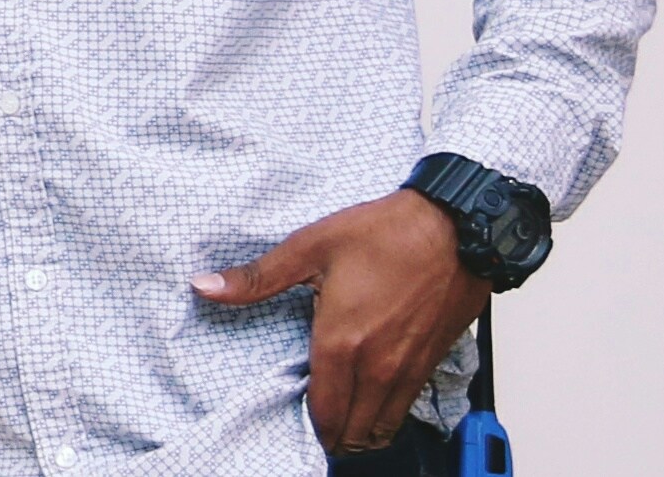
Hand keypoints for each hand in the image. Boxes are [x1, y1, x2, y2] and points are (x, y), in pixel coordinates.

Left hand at [193, 190, 484, 456]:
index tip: (296, 420)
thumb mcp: (310, 247)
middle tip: (318, 425)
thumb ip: (258, 277)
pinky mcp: (434, 361)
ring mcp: (410, 367)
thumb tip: (205, 286)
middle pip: (354, 430)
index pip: (323, 411)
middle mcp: (378, 365)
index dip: (309, 425)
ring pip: (385, 426)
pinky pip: (408, 406)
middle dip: (334, 434)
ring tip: (345, 422)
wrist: (458, 228)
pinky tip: (376, 401)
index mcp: (342, 342)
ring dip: (363, 431)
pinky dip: (389, 413)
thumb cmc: (387, 233)